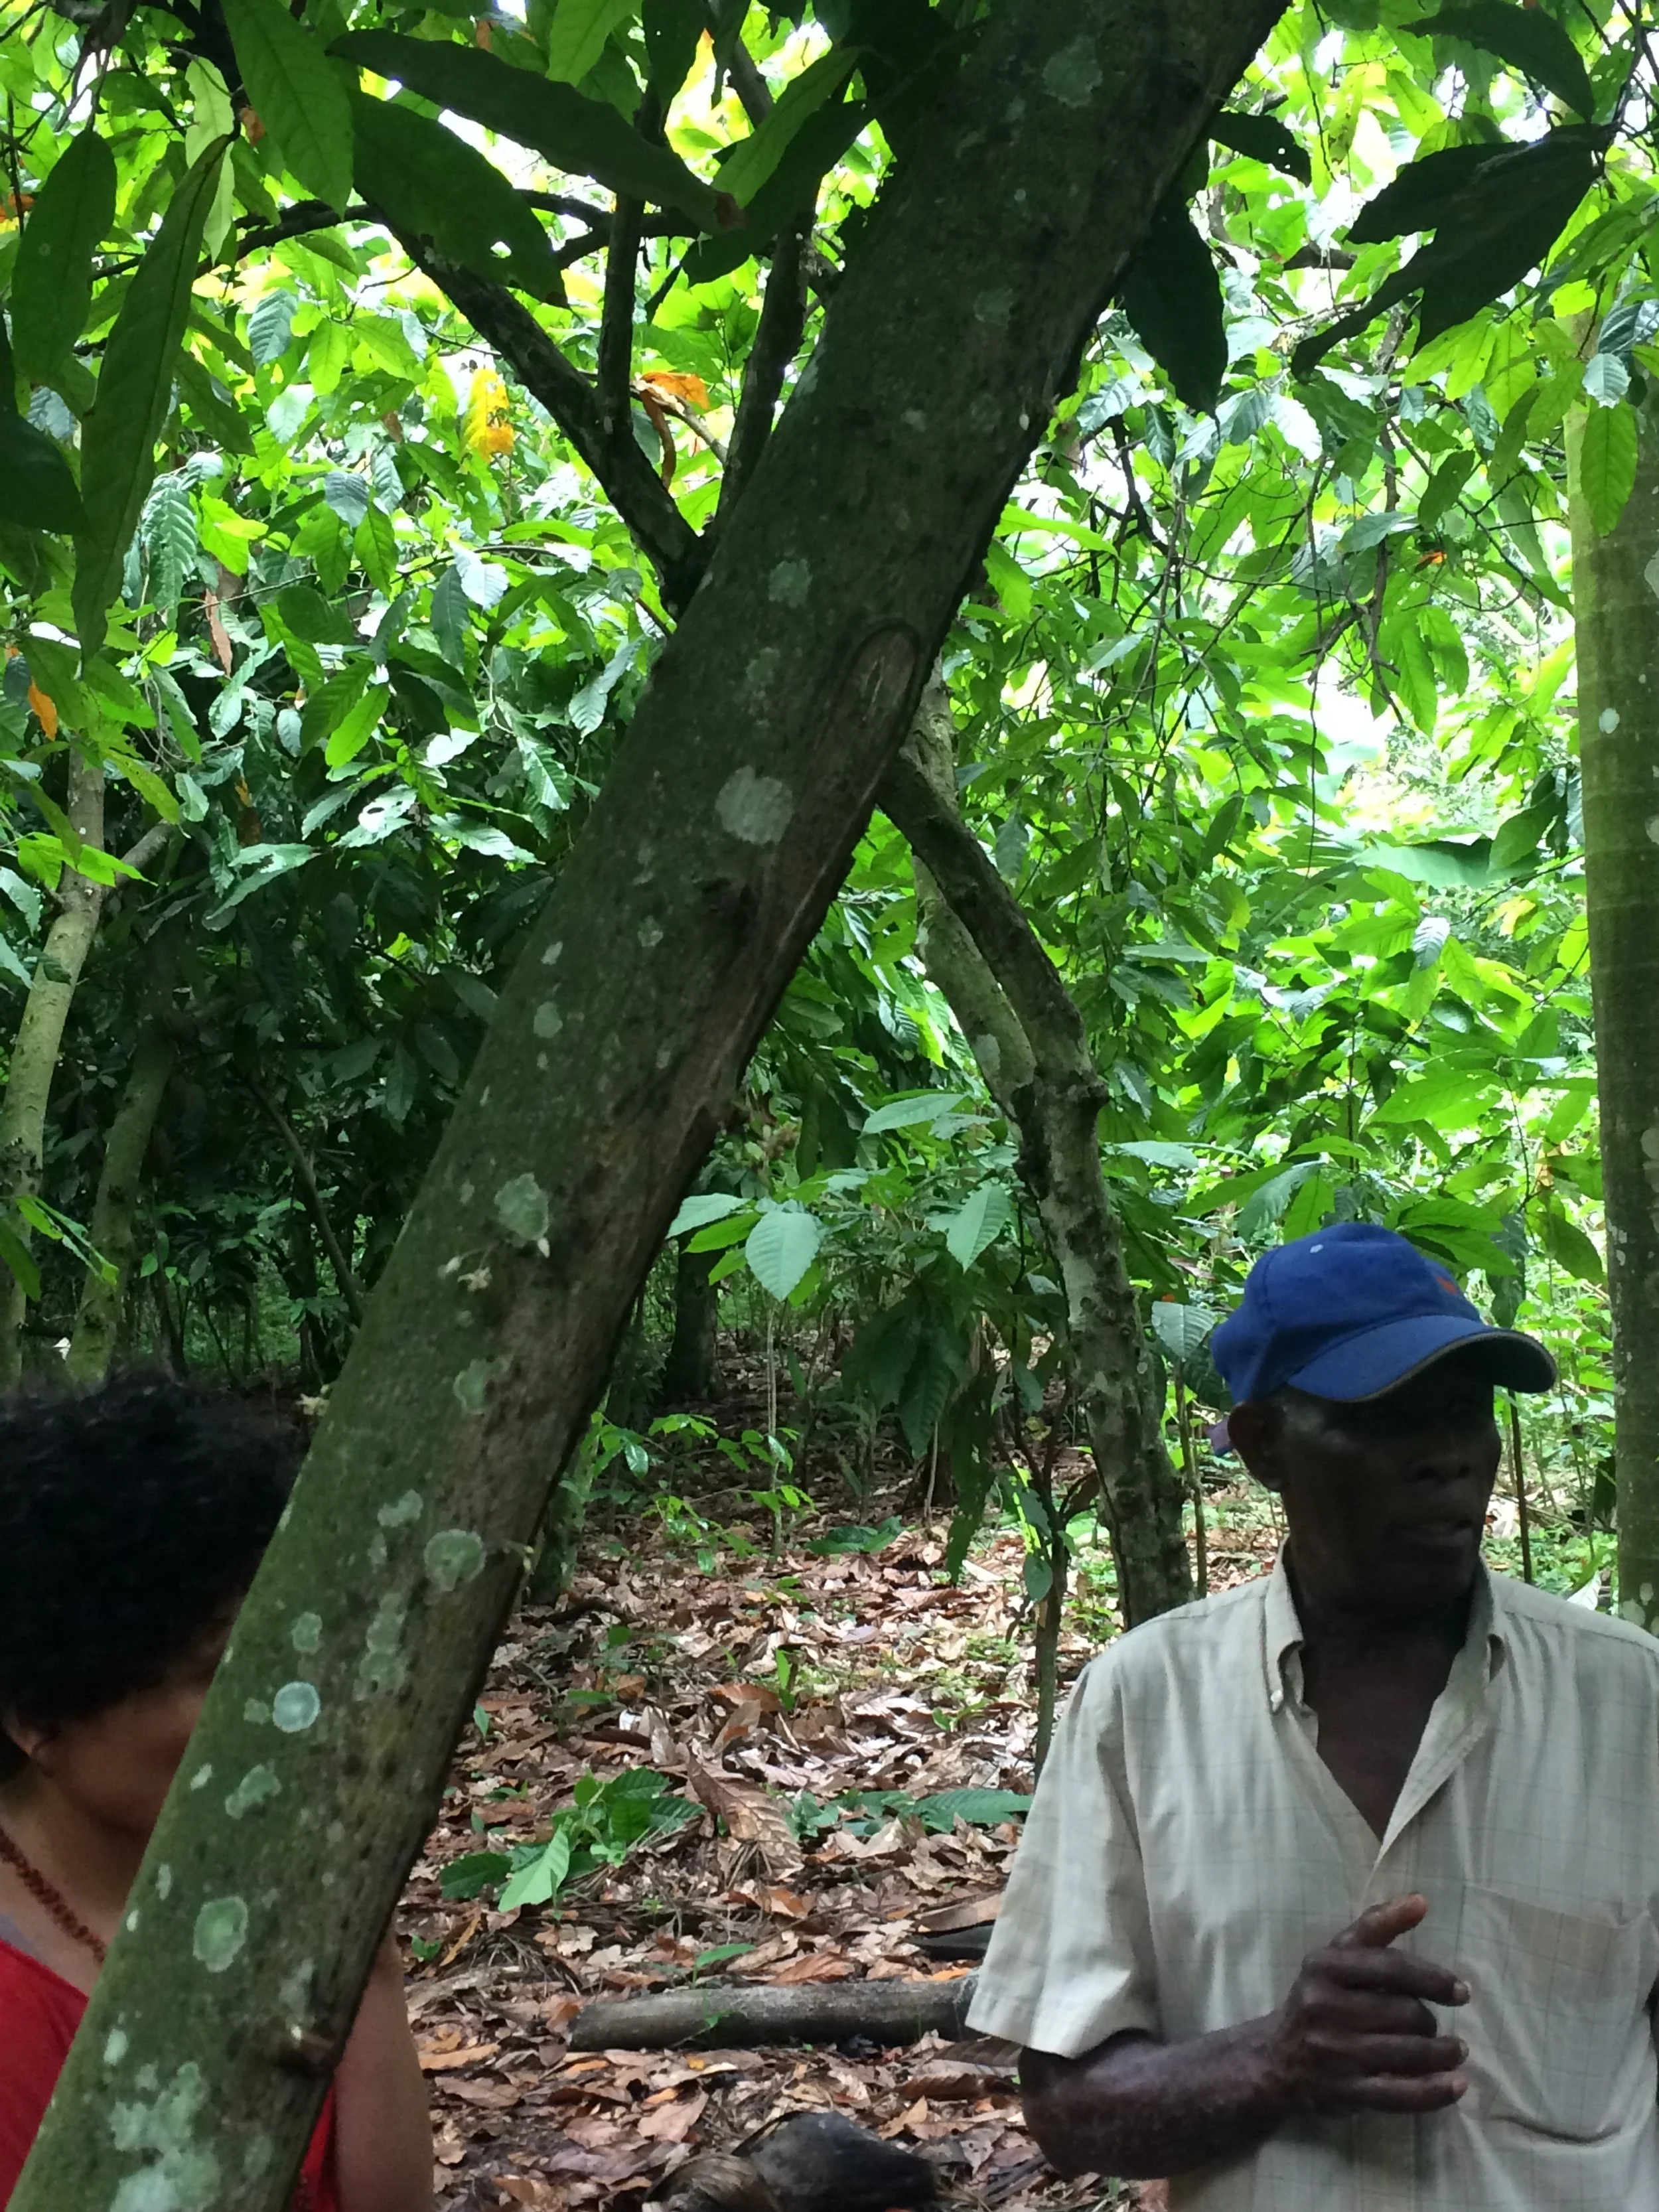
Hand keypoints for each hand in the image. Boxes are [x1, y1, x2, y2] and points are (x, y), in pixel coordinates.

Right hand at [1259, 1894, 1469, 2116]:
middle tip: (1436, 2027)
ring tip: (1455, 2052)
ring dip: (1443, 2054)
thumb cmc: (1318, 1999)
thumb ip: (1377, 1926)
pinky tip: (1457, 2085)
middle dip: (1430, 2021)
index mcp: (1325, 1967)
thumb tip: (1421, 1901)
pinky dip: (1435, 2092)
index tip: (1462, 1992)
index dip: (1433, 1978)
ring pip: (1409, 2053)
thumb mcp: (1337, 1956)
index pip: (1392, 1968)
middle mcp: (1326, 2007)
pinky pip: (1400, 2094)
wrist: (1276, 2061)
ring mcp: (1336, 2053)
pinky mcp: (1346, 2092)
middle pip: (1405, 2013)